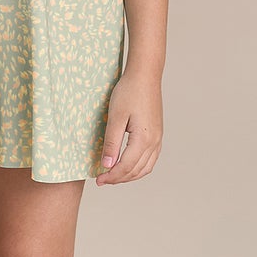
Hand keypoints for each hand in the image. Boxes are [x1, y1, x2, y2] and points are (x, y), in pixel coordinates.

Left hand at [95, 68, 162, 184]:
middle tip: (102, 180)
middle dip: (119, 179)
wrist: (145, 76)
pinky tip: (127, 165)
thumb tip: (107, 166)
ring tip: (113, 176)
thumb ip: (112, 143)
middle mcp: (154, 142)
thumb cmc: (129, 92)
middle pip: (136, 171)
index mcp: (144, 139)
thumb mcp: (116, 117)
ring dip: (129, 175)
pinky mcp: (158, 134)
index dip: (111, 176)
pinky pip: (150, 160)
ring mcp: (158, 139)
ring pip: (146, 168)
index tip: (98, 180)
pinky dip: (138, 168)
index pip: (126, 167)